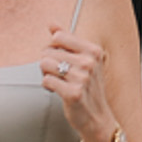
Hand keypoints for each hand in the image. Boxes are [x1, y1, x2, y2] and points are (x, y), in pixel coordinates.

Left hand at [41, 26, 118, 141]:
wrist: (97, 117)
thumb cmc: (88, 87)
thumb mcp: (83, 60)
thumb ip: (67, 40)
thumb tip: (51, 24)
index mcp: (93, 50)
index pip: (58, 36)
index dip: (52, 47)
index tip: (59, 57)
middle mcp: (89, 62)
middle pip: (48, 51)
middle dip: (48, 63)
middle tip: (59, 73)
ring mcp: (82, 78)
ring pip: (45, 64)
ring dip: (46, 74)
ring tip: (58, 81)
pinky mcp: (73, 93)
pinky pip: (46, 81)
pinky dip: (48, 86)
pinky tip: (58, 90)